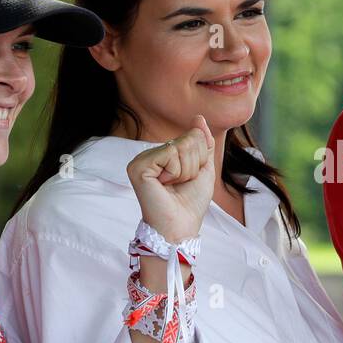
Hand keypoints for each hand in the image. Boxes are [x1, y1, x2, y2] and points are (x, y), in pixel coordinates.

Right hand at [127, 115, 216, 242]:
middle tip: (180, 184)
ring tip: (173, 185)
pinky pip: (169, 153)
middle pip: (188, 139)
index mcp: (163, 154)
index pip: (193, 137)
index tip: (188, 178)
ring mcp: (141, 159)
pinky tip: (164, 184)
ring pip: (180, 146)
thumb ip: (202, 142)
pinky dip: (175, 171)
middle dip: (194, 164)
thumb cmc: (191, 202)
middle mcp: (149, 154)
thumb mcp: (203, 167)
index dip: (200, 159)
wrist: (181, 225)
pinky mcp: (138, 166)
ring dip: (186, 170)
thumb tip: (198, 118)